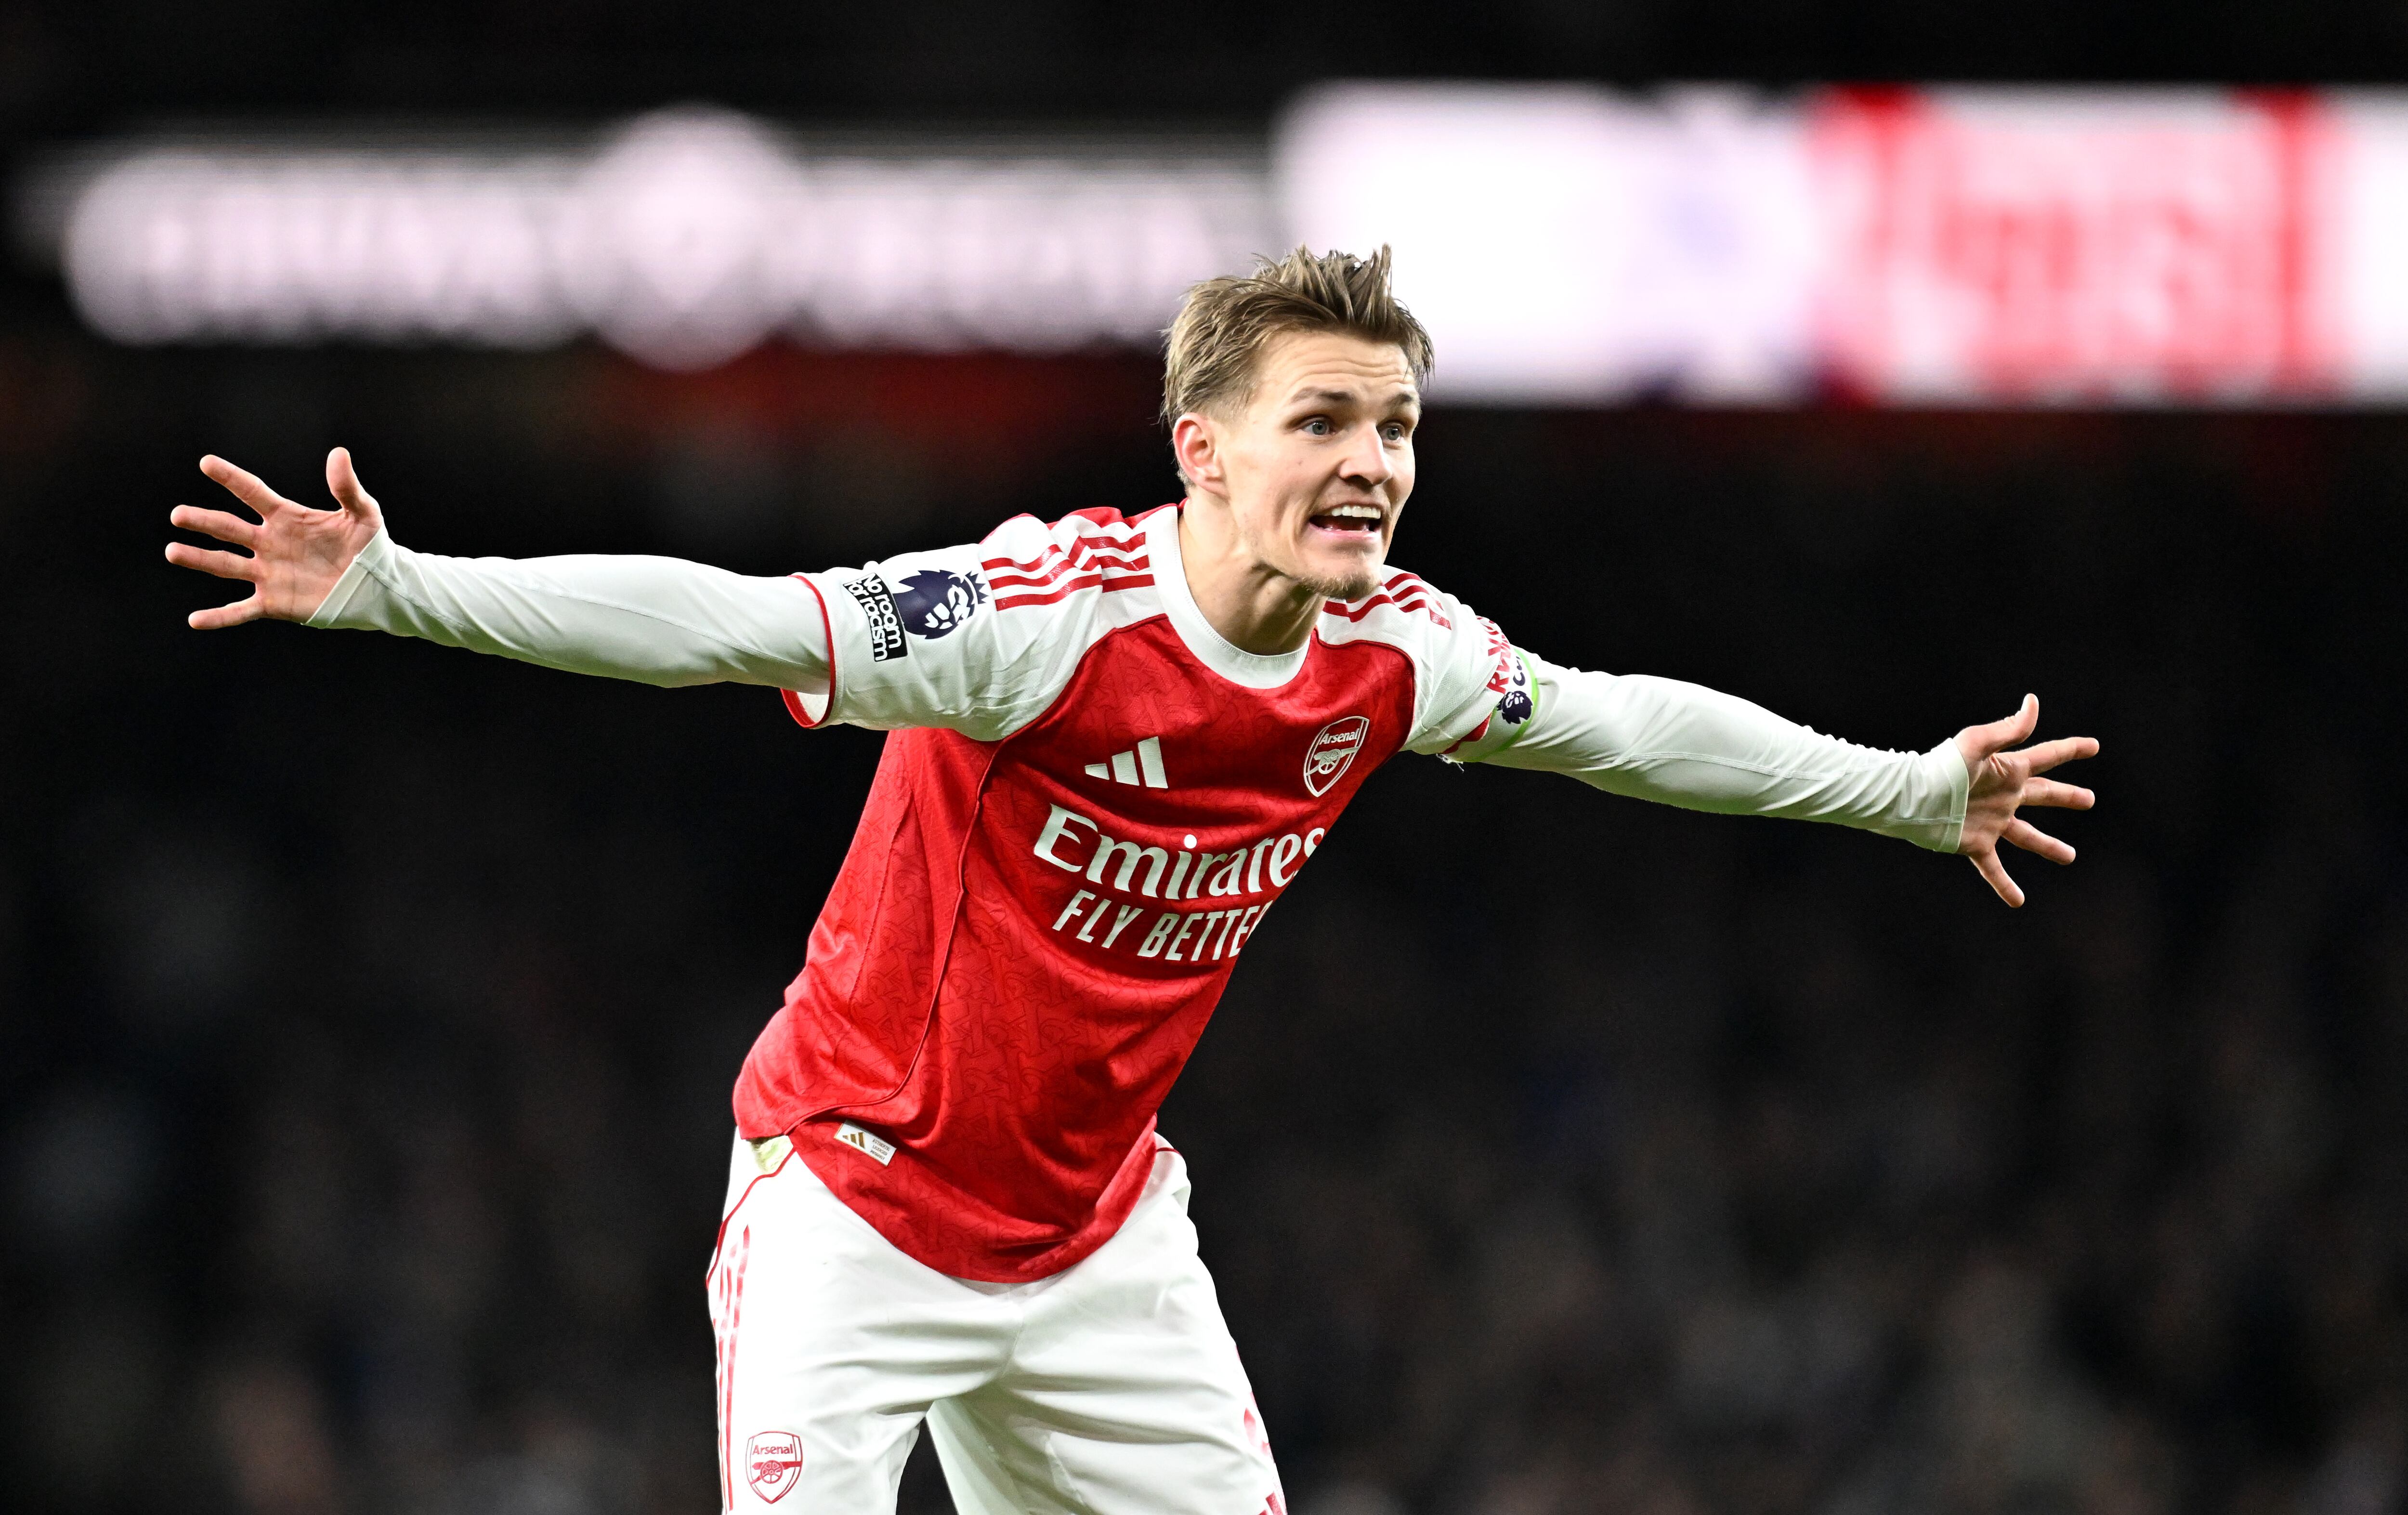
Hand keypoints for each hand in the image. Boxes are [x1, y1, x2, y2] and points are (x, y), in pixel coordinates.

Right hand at [166, 448, 384, 628]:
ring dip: (200, 558)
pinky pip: (241, 611)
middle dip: (203, 521)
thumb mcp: (363, 514)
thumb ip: (347, 487)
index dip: (231, 478)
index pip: (253, 492)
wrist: (376, 584)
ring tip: (173, 551)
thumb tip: (339, 453)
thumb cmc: (368, 545)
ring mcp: (269, 573)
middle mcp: (270, 543)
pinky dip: (219, 617)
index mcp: (286, 518)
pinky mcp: (274, 602)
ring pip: (226, 565)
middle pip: (230, 528)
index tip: (207, 463)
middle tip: (178, 514)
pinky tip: (195, 620)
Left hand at [1953, 694, 2097, 907]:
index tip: (2094, 746)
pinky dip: (2005, 885)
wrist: (1911, 799)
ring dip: (2048, 846)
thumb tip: (2032, 703)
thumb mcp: (1976, 743)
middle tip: (2089, 799)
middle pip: (2044, 795)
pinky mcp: (1975, 844)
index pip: (2047, 756)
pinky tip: (2018, 901)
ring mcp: (1992, 822)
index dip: (2071, 749)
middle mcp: (2003, 796)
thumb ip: (2008, 730)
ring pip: (2027, 836)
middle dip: (2067, 796)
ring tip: (2069, 856)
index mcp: (2007, 770)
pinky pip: (1994, 869)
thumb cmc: (1940, 767)